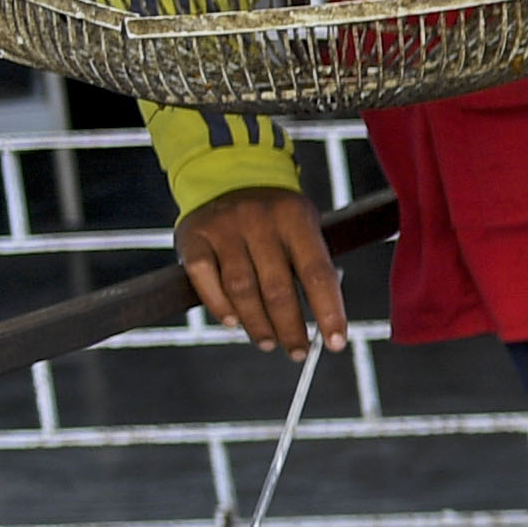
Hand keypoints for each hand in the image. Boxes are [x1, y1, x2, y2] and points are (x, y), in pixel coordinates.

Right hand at [176, 186, 347, 357]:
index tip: (335, 344)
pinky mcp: (192, 237)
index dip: (328, 312)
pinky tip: (233, 323)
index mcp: (295, 218)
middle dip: (290, 327)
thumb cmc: (275, 217)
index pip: (317, 273)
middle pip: (277, 288)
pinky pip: (204, 279)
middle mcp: (258, 220)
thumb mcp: (302, 226)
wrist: (226, 175)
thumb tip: (323, 325)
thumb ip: (310, 266)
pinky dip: (219, 306)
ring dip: (257, 323)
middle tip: (297, 351)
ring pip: (242, 288)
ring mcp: (223, 228)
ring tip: (269, 342)